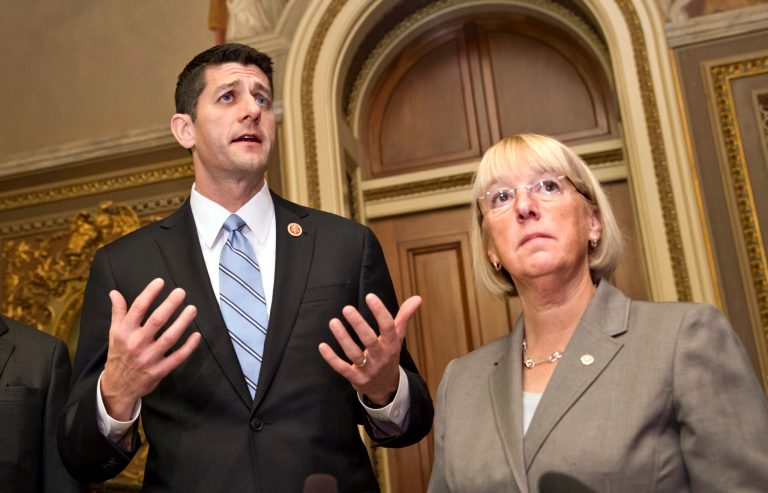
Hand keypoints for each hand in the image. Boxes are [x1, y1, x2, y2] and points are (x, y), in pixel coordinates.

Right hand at [101, 278, 200, 420]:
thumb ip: (117, 312)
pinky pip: (177, 357)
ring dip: (182, 322)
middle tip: (181, 292)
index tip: (160, 282)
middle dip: (170, 305)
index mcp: (124, 333)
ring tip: (192, 309)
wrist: (117, 387)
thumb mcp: (114, 334)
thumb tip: (114, 293)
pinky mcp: (158, 371)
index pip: (137, 309)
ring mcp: (148, 358)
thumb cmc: (119, 355)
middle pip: (156, 321)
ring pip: (169, 338)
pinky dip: (188, 347)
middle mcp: (136, 344)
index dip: (149, 294)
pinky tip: (197, 335)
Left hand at [318, 294, 421, 405]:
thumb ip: (404, 316)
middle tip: (347, 308)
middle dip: (358, 325)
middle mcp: (381, 357)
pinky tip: (322, 346)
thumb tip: (417, 298)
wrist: (386, 387)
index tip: (370, 296)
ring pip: (355, 354)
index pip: (388, 327)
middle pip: (370, 340)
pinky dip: (332, 359)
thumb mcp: (398, 337)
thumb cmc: (389, 355)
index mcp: (391, 344)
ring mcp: (368, 369)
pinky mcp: (356, 379)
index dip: (380, 312)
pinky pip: (343, 369)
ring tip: (333, 322)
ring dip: (343, 338)